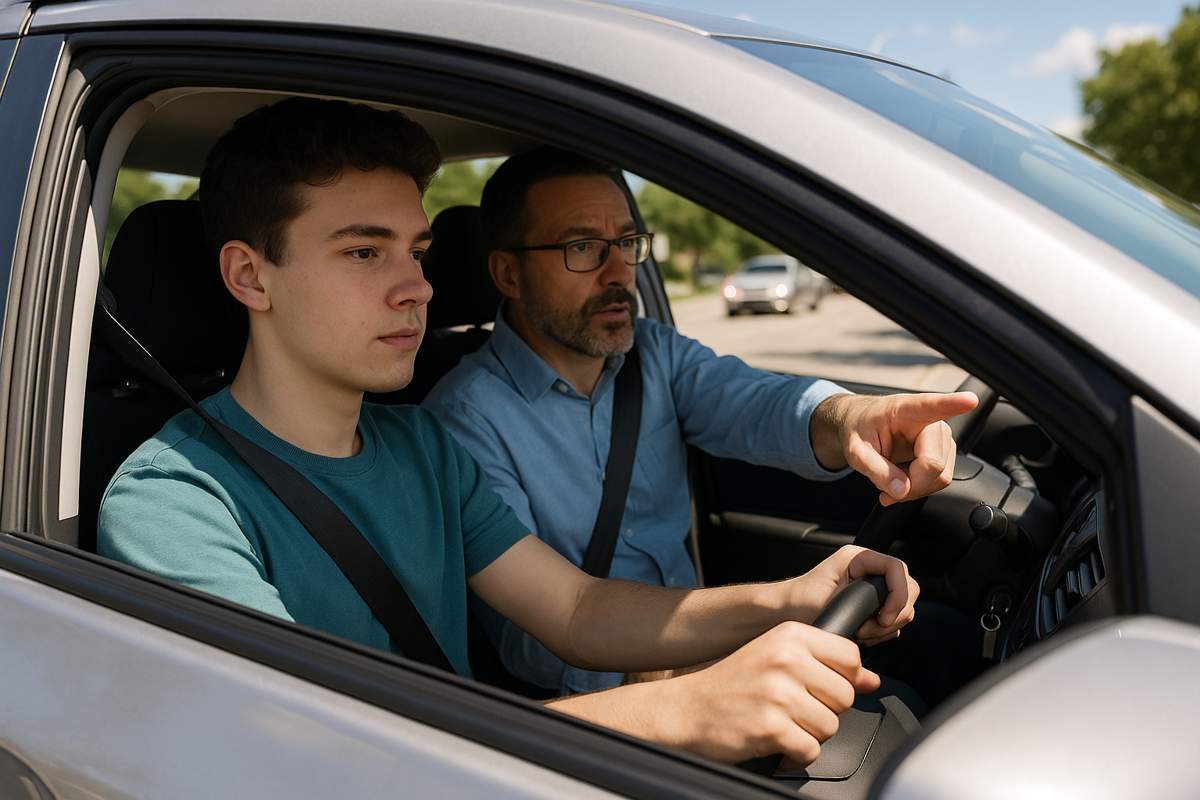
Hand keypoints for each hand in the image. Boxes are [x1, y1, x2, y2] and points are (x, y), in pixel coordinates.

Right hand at [658, 622, 878, 764]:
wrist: (686, 709)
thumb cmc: (731, 684)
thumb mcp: (776, 658)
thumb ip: (825, 664)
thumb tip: (871, 679)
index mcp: (789, 636)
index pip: (850, 656)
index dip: (842, 678)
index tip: (819, 685)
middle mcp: (785, 659)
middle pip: (845, 696)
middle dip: (824, 710)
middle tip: (793, 708)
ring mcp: (778, 694)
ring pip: (831, 726)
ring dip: (809, 733)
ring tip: (781, 722)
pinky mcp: (771, 727)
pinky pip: (811, 750)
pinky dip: (795, 753)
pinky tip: (775, 739)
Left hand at [788, 545, 918, 644]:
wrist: (785, 613)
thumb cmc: (798, 601)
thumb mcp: (825, 598)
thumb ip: (857, 601)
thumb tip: (881, 613)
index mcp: (858, 558)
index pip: (897, 568)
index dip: (899, 594)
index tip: (884, 617)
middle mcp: (869, 569)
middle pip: (908, 588)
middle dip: (895, 613)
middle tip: (871, 628)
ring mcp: (873, 587)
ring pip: (903, 606)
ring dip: (887, 625)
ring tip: (861, 632)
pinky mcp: (873, 605)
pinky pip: (894, 619)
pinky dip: (883, 631)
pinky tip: (863, 634)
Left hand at [811, 391, 978, 505]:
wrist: (861, 425)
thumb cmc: (859, 430)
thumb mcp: (854, 451)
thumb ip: (875, 470)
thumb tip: (901, 491)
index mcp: (906, 409)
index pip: (932, 406)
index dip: (953, 403)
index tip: (970, 400)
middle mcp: (932, 420)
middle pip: (934, 465)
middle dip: (910, 485)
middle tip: (885, 488)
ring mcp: (941, 437)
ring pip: (940, 477)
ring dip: (914, 488)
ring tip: (891, 480)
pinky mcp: (945, 451)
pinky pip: (939, 480)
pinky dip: (919, 488)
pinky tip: (901, 481)